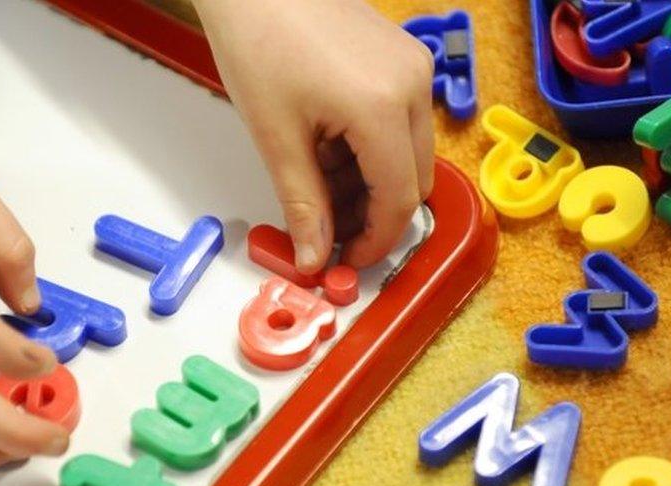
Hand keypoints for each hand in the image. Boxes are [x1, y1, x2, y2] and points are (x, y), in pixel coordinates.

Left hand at [193, 0, 434, 271]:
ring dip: (368, 182)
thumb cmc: (258, 40)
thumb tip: (314, 255)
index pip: (399, 199)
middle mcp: (411, 85)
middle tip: (326, 229)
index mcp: (382, 106)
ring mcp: (411, 67)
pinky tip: (326, 147)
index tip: (347, 260)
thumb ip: (302, 204)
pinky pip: (399, 122)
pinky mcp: (402, 58)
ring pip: (407, 153)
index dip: (375, 241)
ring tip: (315, 181)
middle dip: (371, 213)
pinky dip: (368, 149)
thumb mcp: (276, 137)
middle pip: (411, 179)